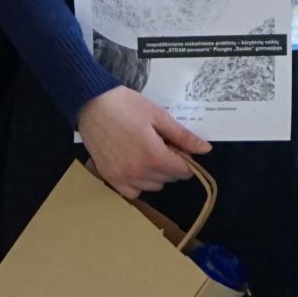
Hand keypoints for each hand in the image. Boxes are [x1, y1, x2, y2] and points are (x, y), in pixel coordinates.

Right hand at [76, 86, 212, 198]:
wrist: (91, 104)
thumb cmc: (126, 105)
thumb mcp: (158, 116)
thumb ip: (182, 136)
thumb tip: (206, 150)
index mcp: (154, 156)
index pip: (183, 171)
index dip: (186, 159)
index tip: (177, 145)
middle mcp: (139, 172)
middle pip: (169, 178)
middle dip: (171, 164)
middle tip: (160, 143)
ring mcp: (122, 178)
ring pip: (152, 186)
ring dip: (156, 174)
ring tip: (146, 152)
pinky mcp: (109, 178)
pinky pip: (132, 192)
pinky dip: (138, 183)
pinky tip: (135, 166)